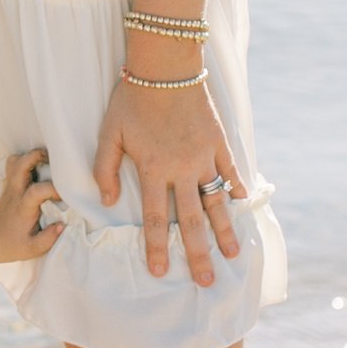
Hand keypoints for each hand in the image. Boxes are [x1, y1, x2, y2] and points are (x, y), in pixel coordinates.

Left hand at [0, 147, 60, 264]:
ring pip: (14, 161)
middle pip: (19, 166)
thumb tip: (62, 224)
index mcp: (23, 207)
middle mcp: (15, 192)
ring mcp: (11, 186)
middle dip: (36, 157)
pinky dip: (25, 159)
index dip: (52, 189)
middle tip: (55, 160)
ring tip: (48, 160)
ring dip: (30, 156)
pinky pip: (13, 164)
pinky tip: (39, 166)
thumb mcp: (33, 248)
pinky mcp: (10, 184)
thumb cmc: (16, 244)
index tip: (64, 195)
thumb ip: (48, 238)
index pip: (36, 191)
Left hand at [94, 72, 246, 283]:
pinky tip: (242, 209)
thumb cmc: (131, 99)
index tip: (160, 272)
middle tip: (205, 281)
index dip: (156, 247)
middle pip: (190, 220)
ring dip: (224, 231)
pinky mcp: (218, 143)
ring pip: (215, 202)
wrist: (165, 67)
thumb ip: (104, 168)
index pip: (154, 218)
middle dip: (197, 254)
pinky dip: (236, 191)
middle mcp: (181, 169)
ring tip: (231, 255)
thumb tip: (104, 201)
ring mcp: (203, 157)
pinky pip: (230, 172)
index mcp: (152, 169)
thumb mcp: (109, 133)